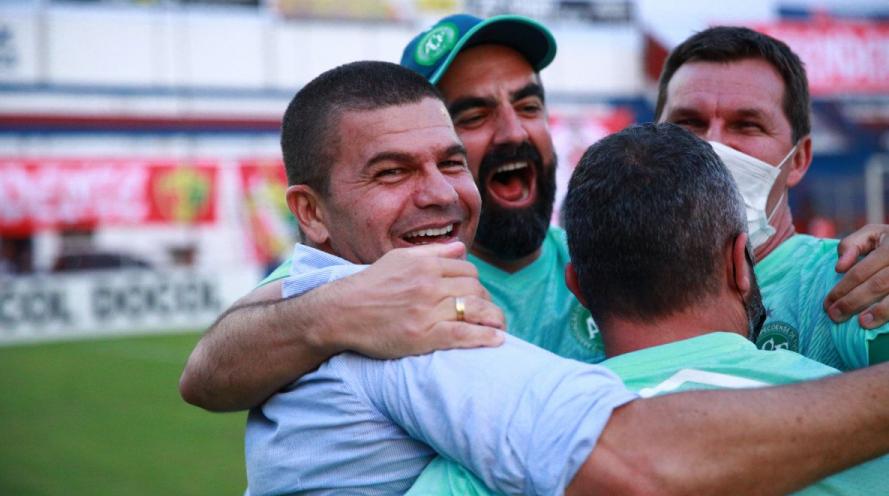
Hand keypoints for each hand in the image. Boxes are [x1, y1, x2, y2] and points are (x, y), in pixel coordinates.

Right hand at [320, 242, 505, 358]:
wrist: (341, 312)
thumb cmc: (369, 285)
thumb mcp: (398, 259)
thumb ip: (432, 253)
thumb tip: (460, 248)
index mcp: (424, 265)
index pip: (467, 271)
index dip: (476, 284)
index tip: (476, 296)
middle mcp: (428, 284)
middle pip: (474, 289)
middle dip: (486, 301)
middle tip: (487, 313)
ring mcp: (426, 310)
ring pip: (473, 309)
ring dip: (493, 318)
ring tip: (498, 326)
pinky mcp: (422, 335)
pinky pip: (462, 334)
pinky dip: (483, 337)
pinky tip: (497, 340)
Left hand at [824, 224, 888, 327]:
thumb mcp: (872, 234)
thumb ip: (851, 245)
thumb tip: (839, 268)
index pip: (861, 272)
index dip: (842, 289)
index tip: (827, 303)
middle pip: (877, 285)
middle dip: (853, 303)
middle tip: (835, 316)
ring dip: (879, 313)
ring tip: (861, 324)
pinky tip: (881, 324)